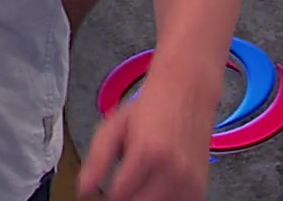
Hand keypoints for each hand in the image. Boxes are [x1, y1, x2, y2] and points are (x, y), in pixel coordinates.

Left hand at [76, 80, 211, 199]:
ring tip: (137, 182)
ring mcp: (189, 182)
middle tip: (119, 185)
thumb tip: (83, 188)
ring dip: (141, 199)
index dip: (105, 196)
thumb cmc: (151, 107)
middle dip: (123, 198)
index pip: (119, 195)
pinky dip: (161, 200)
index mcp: (148, 152)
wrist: (187, 92)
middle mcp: (173, 171)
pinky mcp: (199, 188)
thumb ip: (97, 159)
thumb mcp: (114, 126)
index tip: (102, 191)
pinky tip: (154, 187)